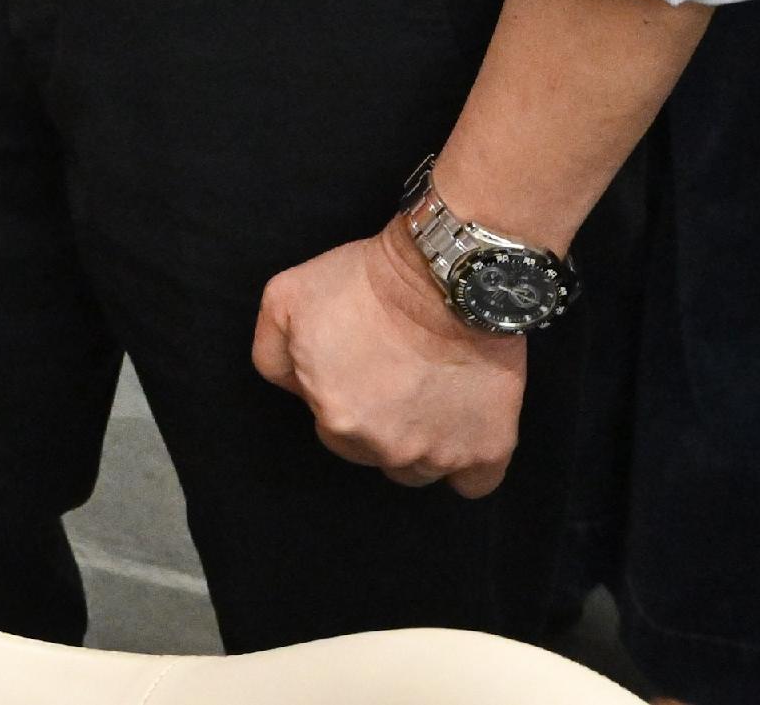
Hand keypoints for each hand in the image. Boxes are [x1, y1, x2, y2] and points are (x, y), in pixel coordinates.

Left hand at [250, 221, 524, 495]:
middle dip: (380, 422)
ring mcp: (438, 454)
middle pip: (374, 452)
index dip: (346, 394)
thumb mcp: (284, 299)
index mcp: (335, 418)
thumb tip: (292, 388)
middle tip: (396, 374)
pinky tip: (465, 430)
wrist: (445, 274)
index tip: (363, 364)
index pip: (332, 428)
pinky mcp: (486, 450)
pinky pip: (475, 485)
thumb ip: (272, 355)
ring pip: (420, 470)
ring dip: (422, 442)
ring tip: (431, 394)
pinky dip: (470, 462)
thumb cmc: (366, 281)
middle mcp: (384, 447)